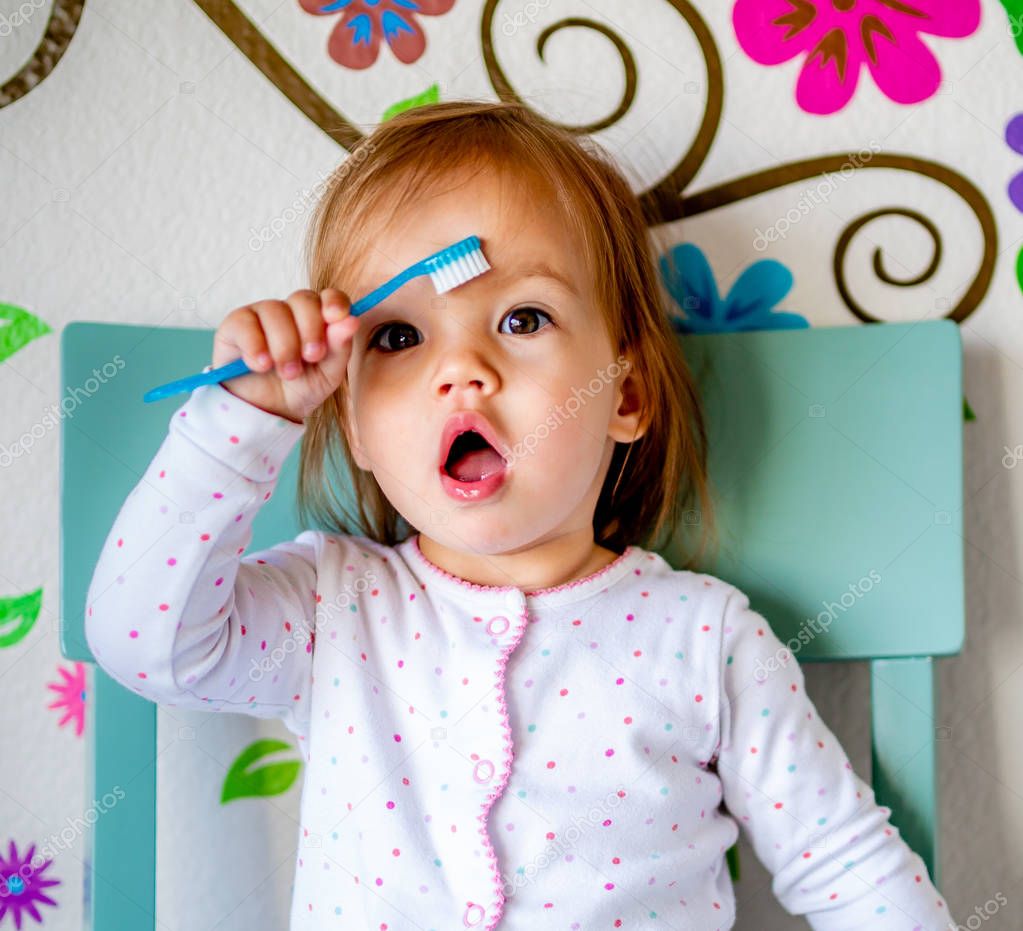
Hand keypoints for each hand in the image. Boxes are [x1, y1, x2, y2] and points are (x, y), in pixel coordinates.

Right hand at [211, 288, 358, 422]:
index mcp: (317, 318)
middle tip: (311, 358)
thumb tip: (352, 320)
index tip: (336, 316)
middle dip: (310, 329)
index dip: (334, 302)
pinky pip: (245, 324)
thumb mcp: (328, 374)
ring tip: (287, 373)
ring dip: (284, 346)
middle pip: (303, 299)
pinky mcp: (235, 325)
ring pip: (275, 311)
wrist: (267, 411)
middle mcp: (290, 310)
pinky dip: (256, 347)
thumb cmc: (301, 388)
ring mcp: (261, 314)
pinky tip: (261, 366)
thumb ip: (340, 347)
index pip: (329, 296)